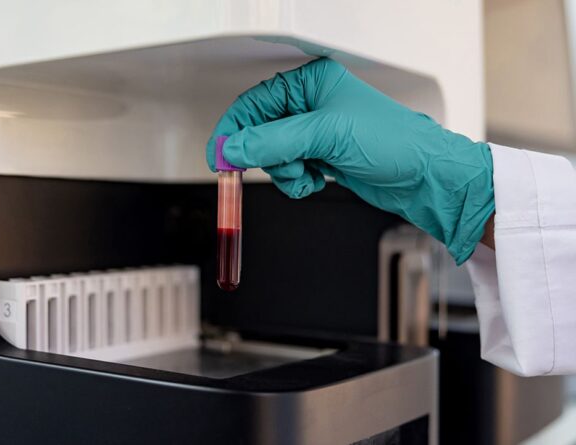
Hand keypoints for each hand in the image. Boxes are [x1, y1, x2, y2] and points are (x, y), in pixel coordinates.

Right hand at [206, 58, 494, 263]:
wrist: (423, 177)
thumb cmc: (392, 142)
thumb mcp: (326, 136)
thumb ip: (274, 141)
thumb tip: (234, 148)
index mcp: (310, 83)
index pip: (253, 104)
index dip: (233, 130)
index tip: (220, 157)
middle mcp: (309, 105)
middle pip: (259, 133)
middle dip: (269, 157)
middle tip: (282, 167)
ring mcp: (313, 133)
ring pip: (272, 157)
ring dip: (285, 172)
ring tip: (309, 174)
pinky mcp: (319, 156)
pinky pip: (288, 172)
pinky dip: (296, 182)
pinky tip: (318, 179)